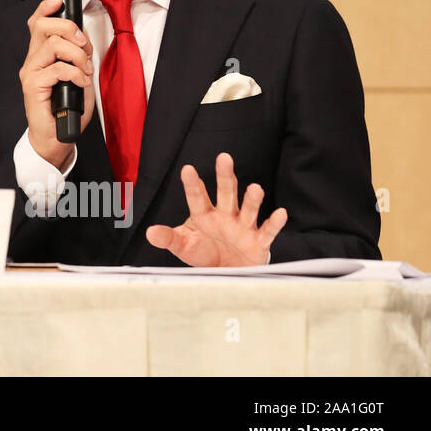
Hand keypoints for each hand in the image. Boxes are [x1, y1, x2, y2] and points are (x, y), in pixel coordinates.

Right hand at [19, 0, 95, 168]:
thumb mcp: (78, 75)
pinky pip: (58, 68)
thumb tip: (83, 38)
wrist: (56, 137)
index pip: (36, 22)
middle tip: (84, 45)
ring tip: (86, 69)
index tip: (59, 0)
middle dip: (68, 27)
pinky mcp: (33, 86)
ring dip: (76, 54)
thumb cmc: (66, 108)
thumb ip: (77, 55)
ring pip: (52, 44)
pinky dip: (75, 73)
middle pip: (42, 25)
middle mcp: (32, 60)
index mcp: (40, 54)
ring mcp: (30, 72)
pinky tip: (81, 82)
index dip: (46, 7)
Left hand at [145, 153, 287, 265]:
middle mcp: (225, 216)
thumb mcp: (183, 245)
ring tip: (254, 187)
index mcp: (204, 215)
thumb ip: (169, 238)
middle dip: (224, 177)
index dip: (192, 184)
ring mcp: (242, 227)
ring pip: (247, 209)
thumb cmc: (203, 253)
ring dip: (251, 199)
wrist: (225, 273)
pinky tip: (281, 213)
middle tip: (223, 158)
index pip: (197, 197)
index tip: (187, 169)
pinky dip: (274, 223)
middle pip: (225, 193)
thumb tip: (150, 232)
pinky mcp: (258, 242)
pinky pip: (267, 231)